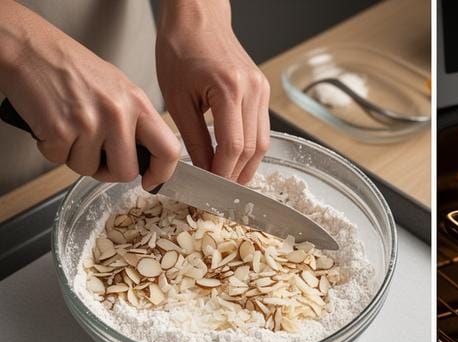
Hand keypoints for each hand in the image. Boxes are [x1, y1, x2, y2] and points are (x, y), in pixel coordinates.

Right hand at [0, 0, 178, 188]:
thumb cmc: (69, 67)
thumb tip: (148, 157)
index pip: (168, 150)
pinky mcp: (60, 130)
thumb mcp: (117, 88)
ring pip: (90, 169)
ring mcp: (89, 122)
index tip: (151, 181)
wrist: (27, 47)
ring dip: (75, 157)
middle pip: (126, 172)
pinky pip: (60, 160)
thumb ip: (135, 122)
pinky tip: (51, 125)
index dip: (161, 173)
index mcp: (136, 102)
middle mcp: (117, 113)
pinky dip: (52, 148)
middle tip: (95, 153)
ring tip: (69, 128)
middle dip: (108, 171)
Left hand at [156, 0, 269, 183]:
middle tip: (220, 190)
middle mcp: (251, 90)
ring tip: (229, 179)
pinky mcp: (263, 91)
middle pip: (252, 150)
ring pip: (262, 144)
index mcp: (228, 89)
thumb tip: (203, 170)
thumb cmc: (181, 47)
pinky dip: (250, 149)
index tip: (211, 188)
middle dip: (236, 175)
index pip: (233, 146)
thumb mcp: (177, 97)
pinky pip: (262, 130)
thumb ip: (193, 138)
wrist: (197, 17)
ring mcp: (261, 90)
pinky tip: (236, 158)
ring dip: (247, 166)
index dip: (223, 173)